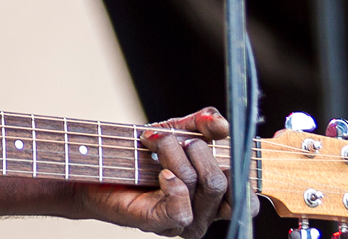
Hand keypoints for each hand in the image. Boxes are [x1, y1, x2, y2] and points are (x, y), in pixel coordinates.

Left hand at [73, 107, 244, 237]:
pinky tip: (159, 172)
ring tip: (154, 145)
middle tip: (173, 140)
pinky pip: (182, 208)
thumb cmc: (141, 152)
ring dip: (175, 154)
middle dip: (197, 149)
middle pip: (222, 182)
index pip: (248, 202)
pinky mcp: (160, 223)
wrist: (99, 163)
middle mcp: (204, 213)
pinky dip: (173, 182)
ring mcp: (183, 222)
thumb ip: (203, 124)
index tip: (220, 147)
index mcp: (215, 196)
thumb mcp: (178, 129)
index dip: (243, 174)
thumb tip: (223, 126)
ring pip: (201, 185)